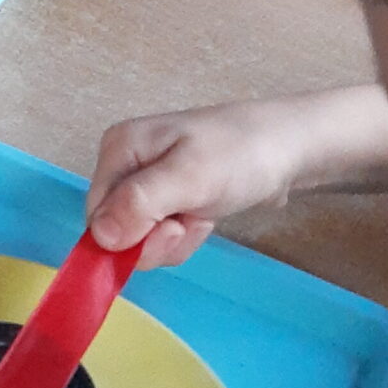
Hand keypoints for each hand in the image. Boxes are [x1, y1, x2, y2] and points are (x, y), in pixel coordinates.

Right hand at [86, 99, 325, 266]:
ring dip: (175, 240)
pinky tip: (206, 216)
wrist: (290, 148)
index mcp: (119, 149)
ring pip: (140, 237)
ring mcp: (149, 182)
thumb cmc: (240, 155)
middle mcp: (127, 164)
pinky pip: (162, 234)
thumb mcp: (189, 178)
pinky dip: (186, 235)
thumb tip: (98, 238)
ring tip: (203, 214)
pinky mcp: (171, 197)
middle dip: (156, 239)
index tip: (172, 228)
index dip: (129, 235)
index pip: (97, 214)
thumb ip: (140, 205)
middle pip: (117, 229)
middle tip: (190, 222)